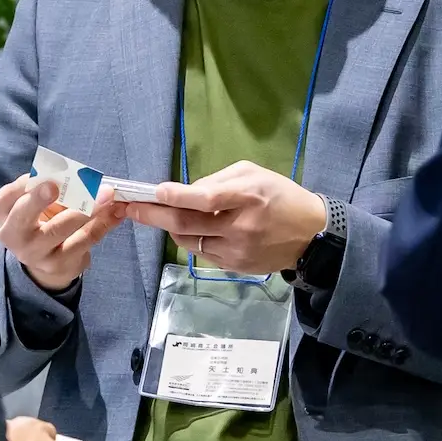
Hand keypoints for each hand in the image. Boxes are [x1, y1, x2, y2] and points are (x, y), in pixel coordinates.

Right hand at [0, 175, 125, 293]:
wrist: (46, 259)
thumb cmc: (42, 218)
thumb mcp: (37, 202)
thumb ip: (49, 186)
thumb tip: (79, 174)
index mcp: (4, 212)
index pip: (8, 196)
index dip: (26, 184)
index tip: (46, 176)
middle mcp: (14, 234)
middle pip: (24, 215)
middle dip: (40, 199)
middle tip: (57, 187)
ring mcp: (35, 252)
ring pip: (61, 227)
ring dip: (88, 208)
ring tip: (108, 195)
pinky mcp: (59, 264)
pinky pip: (84, 240)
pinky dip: (103, 223)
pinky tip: (116, 212)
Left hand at [122, 160, 326, 274]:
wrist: (310, 235)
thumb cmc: (280, 195)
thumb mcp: (254, 173)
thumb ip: (218, 181)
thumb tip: (185, 192)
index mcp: (248, 196)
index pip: (206, 199)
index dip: (177, 196)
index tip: (154, 191)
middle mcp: (241, 226)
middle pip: (188, 224)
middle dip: (154, 215)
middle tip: (130, 208)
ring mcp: (237, 250)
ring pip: (189, 241)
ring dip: (169, 227)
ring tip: (156, 215)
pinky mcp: (235, 266)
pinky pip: (202, 252)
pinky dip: (191, 239)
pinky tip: (190, 228)